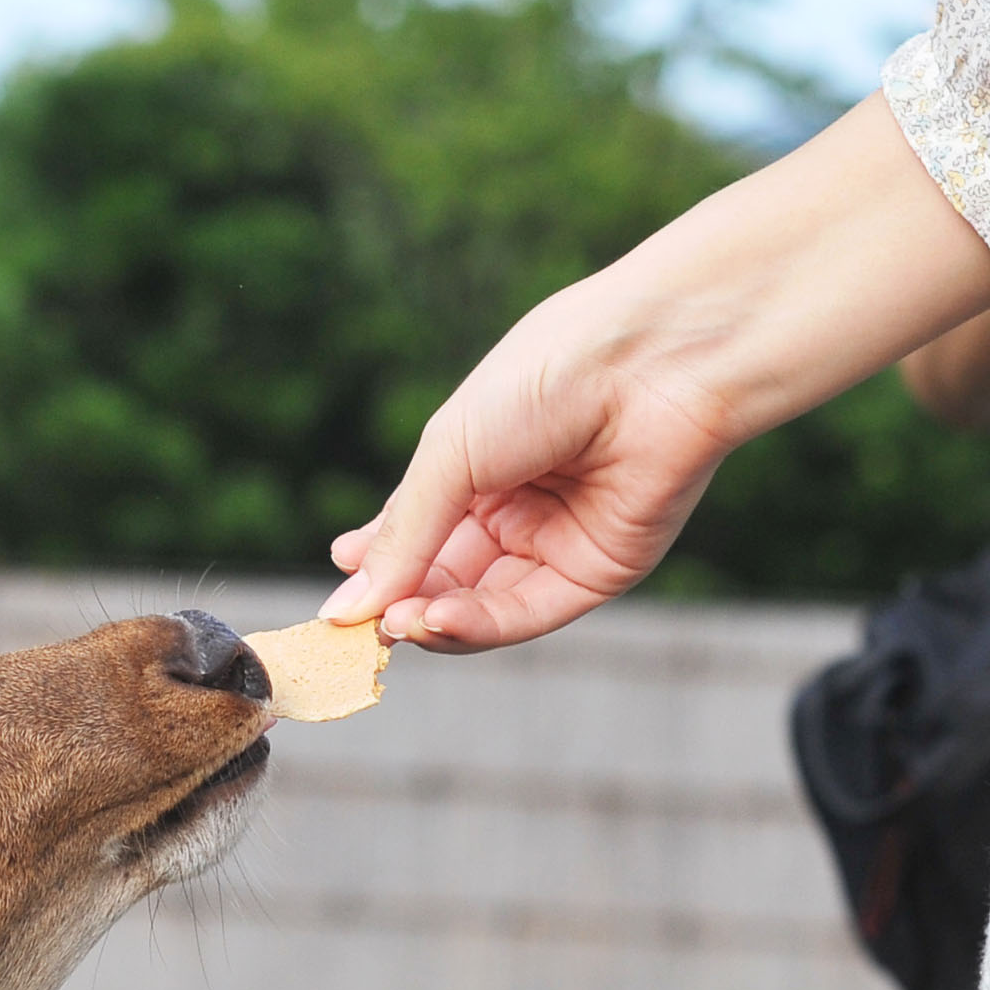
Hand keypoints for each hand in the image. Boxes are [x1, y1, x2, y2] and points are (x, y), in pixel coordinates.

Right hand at [322, 265, 744, 653]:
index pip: (418, 532)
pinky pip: (529, 612)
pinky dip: (478, 625)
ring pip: (483, 605)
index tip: (339, 596)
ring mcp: (558, 541)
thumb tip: (347, 604)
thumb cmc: (547, 377)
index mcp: (479, 461)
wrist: (650, 363)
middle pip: (446, 577)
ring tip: (394, 624)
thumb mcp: (451, 451)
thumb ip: (403, 533)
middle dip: (401, 603)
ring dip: (434, 620)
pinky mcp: (599, 570)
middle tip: (356, 626)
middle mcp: (518, 506)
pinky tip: (436, 621)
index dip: (378, 566)